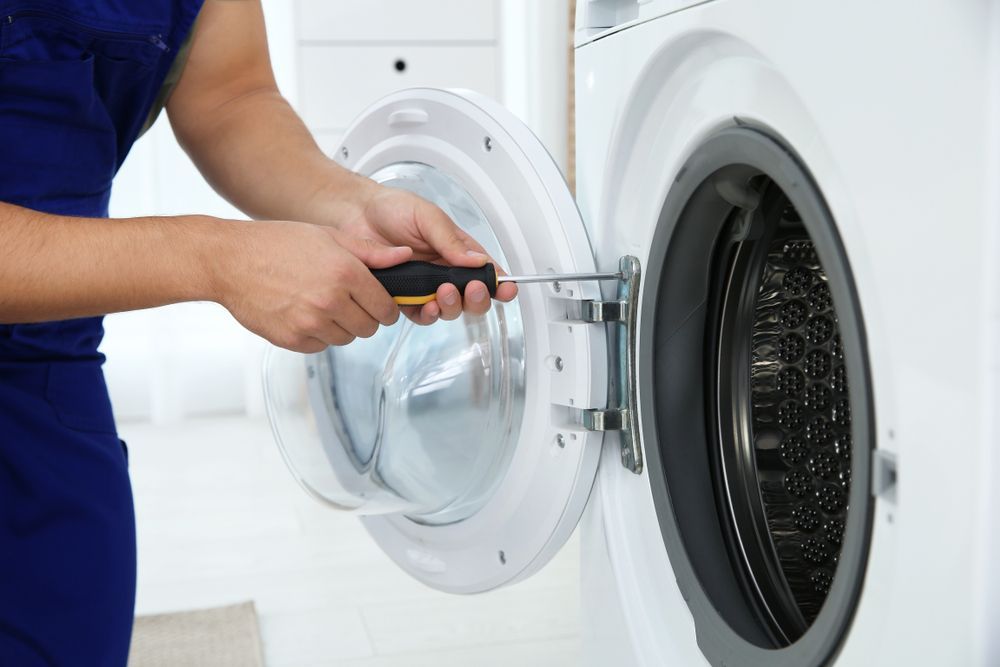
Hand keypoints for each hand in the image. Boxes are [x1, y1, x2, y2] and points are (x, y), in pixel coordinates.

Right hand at [213, 219, 410, 351]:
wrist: (230, 261)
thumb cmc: (278, 243)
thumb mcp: (328, 236)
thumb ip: (370, 252)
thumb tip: (405, 256)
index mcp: (346, 273)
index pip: (386, 309)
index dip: (386, 307)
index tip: (378, 303)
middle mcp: (331, 301)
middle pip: (369, 328)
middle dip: (365, 317)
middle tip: (348, 302)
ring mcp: (310, 323)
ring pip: (346, 339)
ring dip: (341, 326)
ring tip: (322, 303)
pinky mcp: (292, 339)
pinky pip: (320, 346)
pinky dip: (317, 335)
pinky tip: (303, 312)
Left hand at [337, 184, 517, 324]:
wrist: (355, 216)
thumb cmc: (391, 209)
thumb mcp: (427, 217)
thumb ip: (451, 241)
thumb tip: (478, 260)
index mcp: (457, 250)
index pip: (485, 271)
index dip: (500, 284)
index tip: (507, 290)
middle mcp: (444, 271)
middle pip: (472, 297)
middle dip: (477, 298)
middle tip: (471, 290)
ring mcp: (425, 287)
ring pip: (449, 309)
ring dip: (451, 306)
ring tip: (442, 293)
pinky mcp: (404, 298)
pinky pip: (421, 315)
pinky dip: (427, 315)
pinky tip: (425, 306)